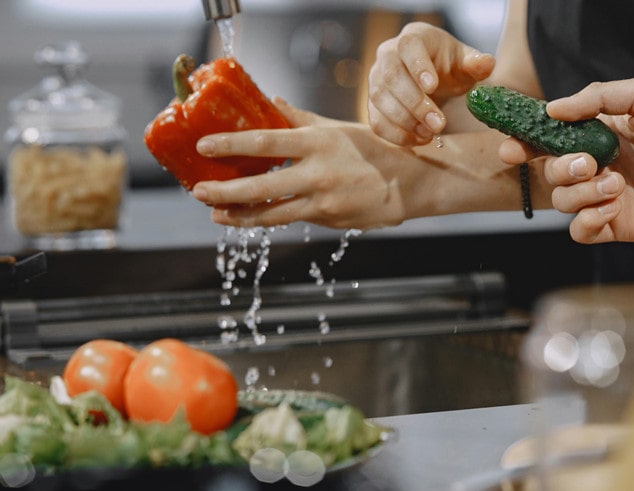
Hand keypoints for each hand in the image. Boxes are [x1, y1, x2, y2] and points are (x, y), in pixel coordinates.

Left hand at [191, 98, 412, 229]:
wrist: (409, 183)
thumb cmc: (372, 149)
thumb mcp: (336, 128)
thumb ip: (300, 118)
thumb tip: (270, 100)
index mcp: (317, 142)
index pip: (265, 142)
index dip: (231, 145)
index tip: (203, 146)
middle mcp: (317, 173)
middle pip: (261, 188)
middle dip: (225, 192)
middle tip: (198, 191)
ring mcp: (323, 201)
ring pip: (272, 214)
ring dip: (239, 214)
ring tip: (216, 213)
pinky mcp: (328, 220)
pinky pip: (291, 219)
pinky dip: (267, 218)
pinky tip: (248, 217)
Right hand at [368, 22, 494, 145]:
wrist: (433, 80)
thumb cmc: (450, 67)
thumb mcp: (466, 63)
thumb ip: (477, 64)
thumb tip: (486, 63)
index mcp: (414, 38)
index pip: (408, 46)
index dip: (418, 66)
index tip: (433, 87)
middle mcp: (388, 54)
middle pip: (391, 76)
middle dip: (415, 103)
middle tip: (439, 124)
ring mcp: (376, 79)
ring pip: (380, 100)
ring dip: (406, 121)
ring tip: (431, 133)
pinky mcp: (373, 104)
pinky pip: (376, 121)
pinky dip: (397, 135)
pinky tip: (420, 139)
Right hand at [500, 75, 633, 242]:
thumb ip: (596, 97)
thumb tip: (552, 109)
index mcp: (600, 136)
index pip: (550, 142)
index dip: (526, 145)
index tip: (513, 147)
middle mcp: (599, 168)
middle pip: (551, 174)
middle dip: (561, 168)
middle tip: (588, 162)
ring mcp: (607, 198)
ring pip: (563, 203)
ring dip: (582, 193)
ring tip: (617, 184)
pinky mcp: (618, 225)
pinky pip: (581, 232)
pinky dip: (589, 220)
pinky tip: (614, 206)